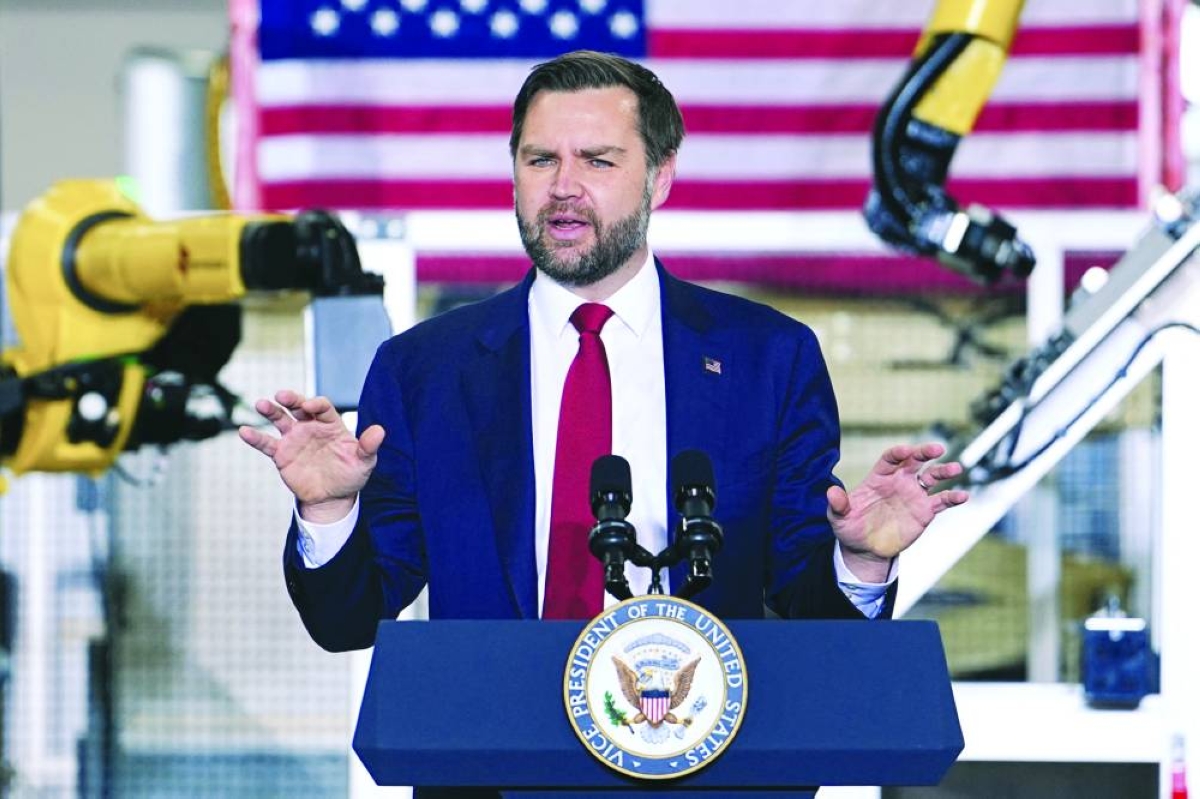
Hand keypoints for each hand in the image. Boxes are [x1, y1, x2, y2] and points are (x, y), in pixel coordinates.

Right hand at [238, 389, 384, 522]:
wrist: (333, 497)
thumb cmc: (351, 475)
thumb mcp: (364, 462)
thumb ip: (369, 446)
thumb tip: (380, 430)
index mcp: (331, 424)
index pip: (322, 408)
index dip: (316, 404)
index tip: (311, 406)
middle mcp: (310, 427)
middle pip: (298, 407)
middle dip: (291, 399)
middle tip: (281, 395)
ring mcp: (294, 439)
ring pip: (279, 420)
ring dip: (270, 411)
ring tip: (261, 404)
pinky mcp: (281, 455)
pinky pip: (266, 444)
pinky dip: (255, 438)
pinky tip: (244, 431)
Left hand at [826, 442, 968, 581]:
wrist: (866, 549)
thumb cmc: (851, 528)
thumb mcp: (838, 518)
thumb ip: (837, 504)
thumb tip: (830, 492)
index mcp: (879, 477)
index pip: (890, 459)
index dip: (898, 454)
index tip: (905, 451)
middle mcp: (899, 482)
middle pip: (915, 461)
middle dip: (925, 452)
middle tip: (937, 449)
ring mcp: (914, 495)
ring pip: (932, 477)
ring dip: (944, 471)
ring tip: (956, 468)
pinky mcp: (925, 511)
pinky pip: (941, 501)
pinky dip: (953, 497)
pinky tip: (963, 495)